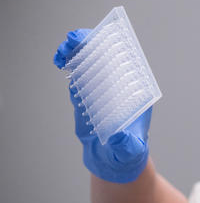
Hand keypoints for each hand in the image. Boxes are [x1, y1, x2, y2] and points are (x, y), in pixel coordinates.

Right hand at [54, 29, 150, 182]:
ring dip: (78, 50)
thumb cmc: (128, 154)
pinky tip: (60, 60)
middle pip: (108, 57)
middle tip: (74, 41)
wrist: (113, 160)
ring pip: (91, 62)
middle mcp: (120, 87)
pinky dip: (69, 64)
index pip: (128, 65)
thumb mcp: (130, 152)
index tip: (102, 46)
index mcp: (135, 95)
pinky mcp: (87, 95)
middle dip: (92, 45)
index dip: (116, 51)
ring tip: (64, 51)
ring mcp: (103, 89)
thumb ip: (126, 146)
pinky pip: (78, 74)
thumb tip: (120, 137)